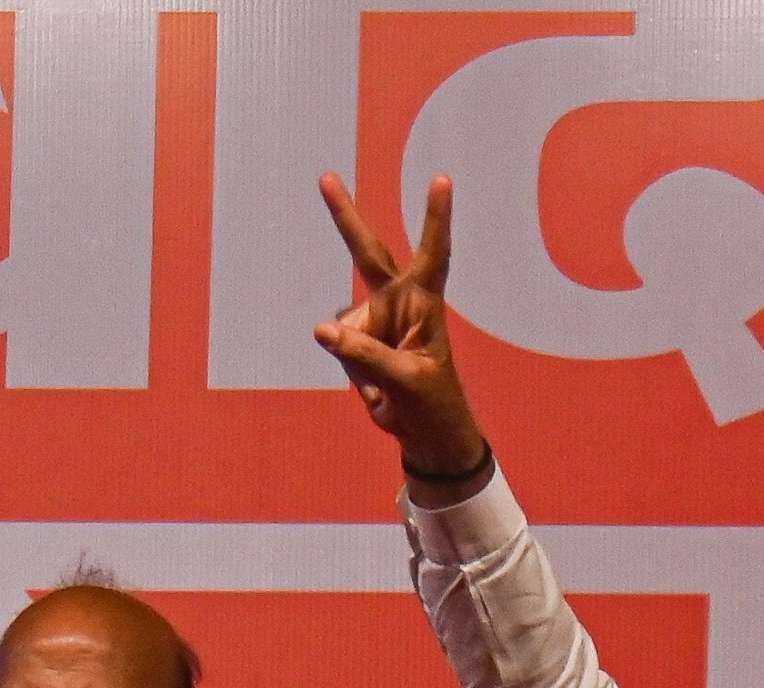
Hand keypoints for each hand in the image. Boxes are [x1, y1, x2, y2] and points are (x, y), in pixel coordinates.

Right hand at [315, 174, 490, 499]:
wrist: (426, 432)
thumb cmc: (431, 403)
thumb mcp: (404, 381)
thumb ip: (365, 354)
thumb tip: (321, 329)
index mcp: (424, 305)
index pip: (432, 255)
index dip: (435, 219)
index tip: (442, 179)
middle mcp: (398, 303)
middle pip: (368, 254)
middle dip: (346, 217)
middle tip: (326, 178)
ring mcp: (374, 321)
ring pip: (343, 327)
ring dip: (358, 359)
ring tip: (386, 385)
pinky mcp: (356, 340)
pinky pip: (338, 347)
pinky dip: (352, 371)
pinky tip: (374, 386)